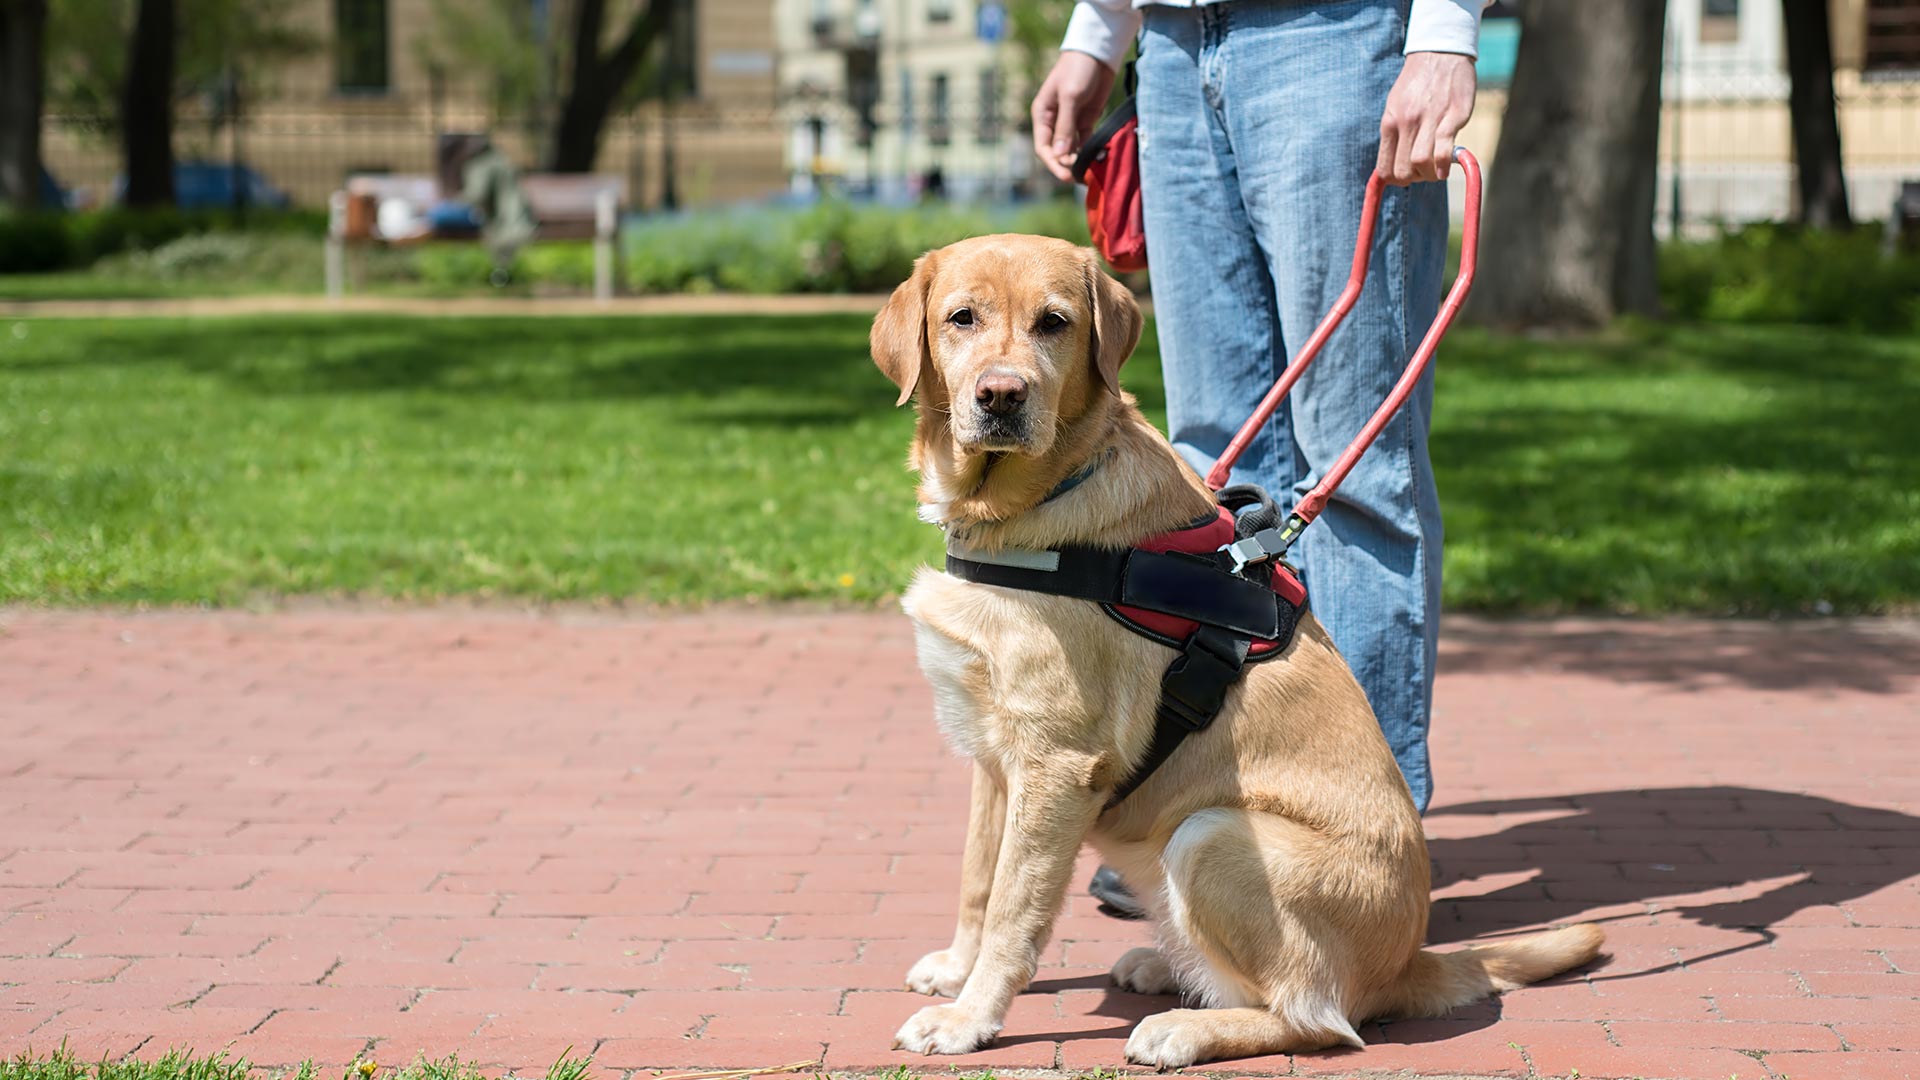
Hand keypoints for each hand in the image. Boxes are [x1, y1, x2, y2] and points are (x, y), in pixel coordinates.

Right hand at [1031, 51, 1117, 182]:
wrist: (1098, 53)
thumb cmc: (1078, 69)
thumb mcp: (1070, 96)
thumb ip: (1066, 125)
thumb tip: (1060, 155)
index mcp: (1042, 115)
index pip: (1043, 147)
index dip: (1053, 164)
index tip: (1066, 175)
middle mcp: (1054, 122)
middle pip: (1057, 152)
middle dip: (1066, 166)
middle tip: (1081, 177)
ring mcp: (1071, 122)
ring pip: (1071, 149)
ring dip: (1079, 161)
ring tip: (1090, 172)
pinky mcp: (1086, 120)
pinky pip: (1085, 141)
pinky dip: (1090, 151)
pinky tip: (1097, 159)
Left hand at [1377, 51, 1476, 184]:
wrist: (1440, 51)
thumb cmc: (1418, 82)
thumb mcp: (1395, 105)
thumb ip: (1395, 132)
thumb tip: (1393, 161)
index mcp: (1389, 122)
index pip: (1384, 167)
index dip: (1396, 180)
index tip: (1407, 176)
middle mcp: (1406, 122)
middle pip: (1403, 170)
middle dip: (1414, 179)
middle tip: (1425, 173)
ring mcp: (1428, 119)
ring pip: (1420, 163)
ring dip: (1430, 176)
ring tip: (1437, 170)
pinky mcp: (1451, 116)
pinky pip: (1442, 150)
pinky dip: (1443, 166)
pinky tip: (1446, 168)